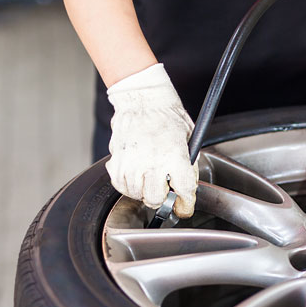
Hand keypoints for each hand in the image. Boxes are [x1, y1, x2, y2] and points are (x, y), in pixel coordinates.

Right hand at [106, 64, 198, 217]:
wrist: (143, 99)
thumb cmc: (167, 115)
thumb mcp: (189, 139)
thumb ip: (189, 165)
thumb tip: (186, 187)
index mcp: (175, 156)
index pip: (183, 190)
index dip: (185, 204)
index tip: (184, 207)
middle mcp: (152, 161)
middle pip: (155, 198)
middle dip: (162, 198)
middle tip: (164, 191)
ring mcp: (132, 162)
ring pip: (136, 194)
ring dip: (144, 192)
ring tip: (149, 181)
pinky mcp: (116, 160)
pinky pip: (120, 184)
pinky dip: (127, 186)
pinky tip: (135, 177)